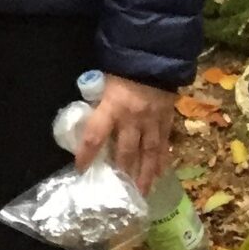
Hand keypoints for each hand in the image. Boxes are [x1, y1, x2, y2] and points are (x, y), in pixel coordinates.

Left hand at [71, 75, 173, 192]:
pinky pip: (164, 144)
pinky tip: (159, 174)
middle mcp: (133, 118)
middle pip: (126, 152)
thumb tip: (88, 120)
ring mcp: (153, 121)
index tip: (81, 169)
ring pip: (149, 153)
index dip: (86, 154)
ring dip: (144, 175)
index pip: (95, 135)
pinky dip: (161, 161)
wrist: (155, 55)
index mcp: (113, 106)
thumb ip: (98, 101)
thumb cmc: (123, 66)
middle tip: (120, 194)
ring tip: (141, 193)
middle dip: (122, 174)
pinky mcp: (168, 120)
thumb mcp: (103, 81)